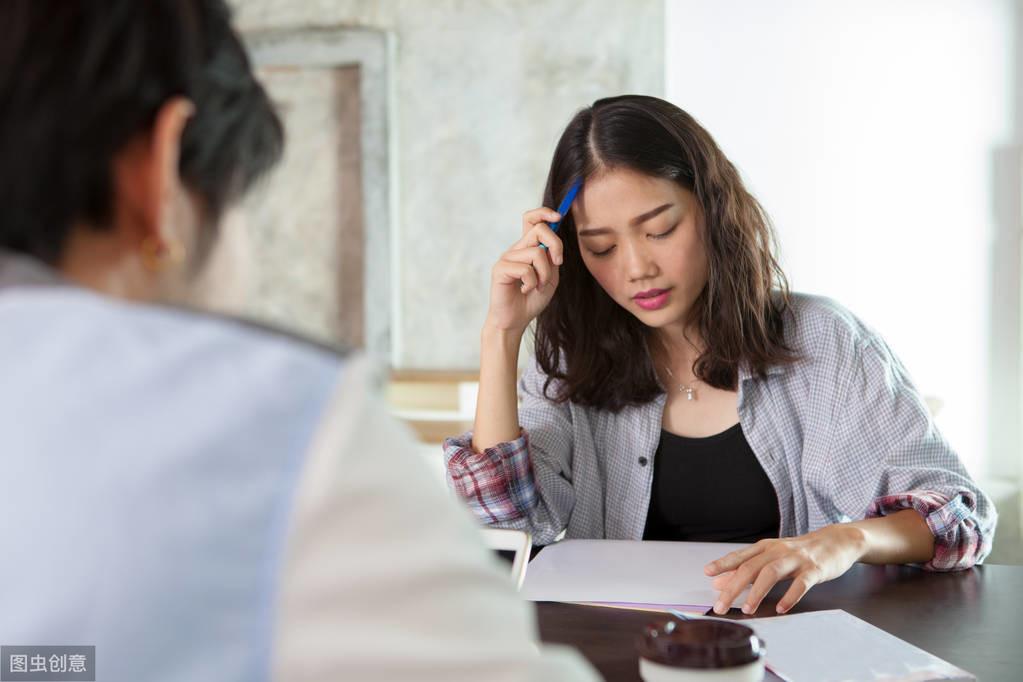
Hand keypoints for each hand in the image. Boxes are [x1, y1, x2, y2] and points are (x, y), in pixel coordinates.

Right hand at [484, 207, 563, 333]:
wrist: (515, 320)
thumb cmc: (531, 299)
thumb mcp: (550, 276)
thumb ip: (551, 258)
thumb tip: (552, 244)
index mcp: (527, 248)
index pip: (531, 219)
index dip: (544, 212)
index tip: (558, 217)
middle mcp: (516, 249)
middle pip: (539, 229)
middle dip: (556, 244)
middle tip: (558, 263)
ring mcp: (507, 257)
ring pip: (536, 253)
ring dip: (544, 273)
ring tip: (538, 287)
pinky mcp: (500, 269)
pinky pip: (525, 269)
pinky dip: (532, 283)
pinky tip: (526, 290)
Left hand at [704, 525, 866, 614]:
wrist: (837, 541)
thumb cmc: (801, 552)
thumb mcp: (773, 557)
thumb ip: (748, 568)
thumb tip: (720, 582)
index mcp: (766, 547)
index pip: (740, 556)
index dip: (723, 564)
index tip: (707, 573)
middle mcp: (778, 551)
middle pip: (750, 567)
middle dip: (733, 587)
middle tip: (721, 606)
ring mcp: (796, 559)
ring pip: (771, 573)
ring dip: (757, 592)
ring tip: (747, 609)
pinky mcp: (814, 569)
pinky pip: (801, 583)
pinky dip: (789, 596)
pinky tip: (781, 608)